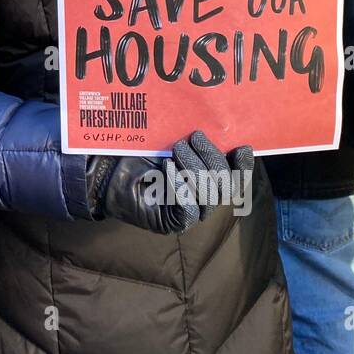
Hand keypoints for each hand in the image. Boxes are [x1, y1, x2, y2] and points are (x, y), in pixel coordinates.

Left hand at [86, 131, 253, 234]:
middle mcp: (204, 200)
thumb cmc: (142, 152)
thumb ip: (198, 140)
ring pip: (208, 195)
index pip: (237, 179)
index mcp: (210, 180)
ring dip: (194, 168)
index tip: (241, 147)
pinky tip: (168, 168)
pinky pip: (188, 209)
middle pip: (225, 185)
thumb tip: (222, 130)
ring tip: (176, 149)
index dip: (244, 166)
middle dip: (212, 157)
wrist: (108, 169)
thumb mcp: (173, 140)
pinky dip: (180, 186)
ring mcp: (189, 213)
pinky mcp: (172, 223)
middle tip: (193, 136)